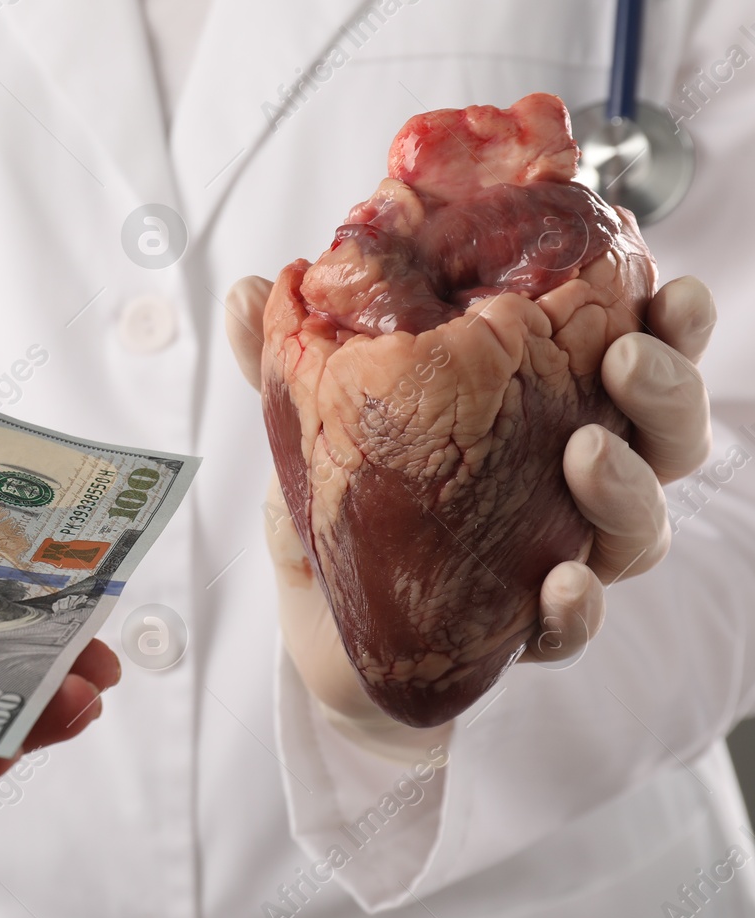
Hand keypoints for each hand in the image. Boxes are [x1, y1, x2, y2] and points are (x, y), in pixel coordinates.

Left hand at [223, 274, 714, 745]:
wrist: (326, 627)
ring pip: (641, 528)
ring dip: (627, 485)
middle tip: (624, 356)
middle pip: (667, 438)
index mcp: (546, 411)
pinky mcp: (524, 629)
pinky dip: (578, 606)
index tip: (669, 289)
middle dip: (664, 392)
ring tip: (586, 449)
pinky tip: (562, 580)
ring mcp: (560, 556)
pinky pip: (576, 624)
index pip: (637, 358)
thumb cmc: (347, 504)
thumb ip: (287, 356)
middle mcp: (572, 484)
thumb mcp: (316, 421)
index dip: (672, 326)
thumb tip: (245, 290)